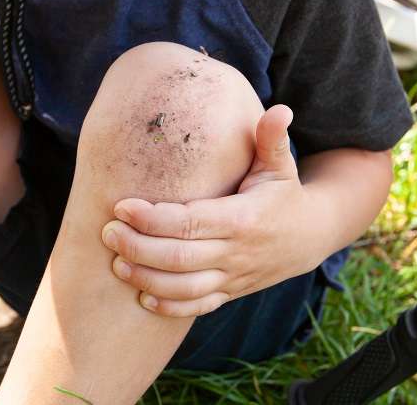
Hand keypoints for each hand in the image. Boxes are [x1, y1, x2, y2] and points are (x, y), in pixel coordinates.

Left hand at [101, 105, 317, 316]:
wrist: (309, 237)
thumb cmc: (283, 193)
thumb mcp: (280, 165)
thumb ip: (272, 139)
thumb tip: (279, 109)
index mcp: (243, 218)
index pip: (190, 223)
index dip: (152, 218)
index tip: (121, 206)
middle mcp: (237, 252)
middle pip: (179, 258)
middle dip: (137, 247)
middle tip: (108, 232)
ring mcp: (233, 276)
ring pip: (184, 288)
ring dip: (146, 278)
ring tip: (116, 263)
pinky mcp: (230, 292)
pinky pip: (196, 307)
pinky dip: (168, 306)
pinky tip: (142, 296)